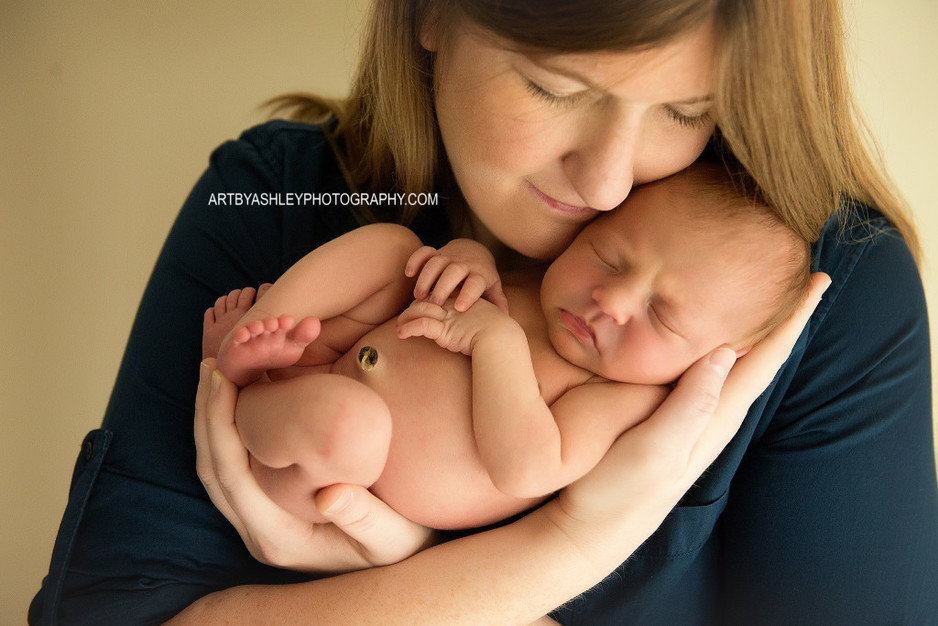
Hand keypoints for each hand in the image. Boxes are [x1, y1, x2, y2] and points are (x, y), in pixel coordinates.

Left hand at [193, 358, 435, 571]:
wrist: (403, 566)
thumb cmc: (402, 551)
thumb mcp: (394, 538)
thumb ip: (365, 519)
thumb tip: (329, 495)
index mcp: (280, 539)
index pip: (233, 479)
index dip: (221, 427)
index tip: (223, 380)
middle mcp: (260, 534)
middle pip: (214, 471)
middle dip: (207, 416)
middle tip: (211, 364)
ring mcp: (261, 524)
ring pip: (219, 469)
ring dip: (212, 421)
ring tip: (217, 372)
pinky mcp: (270, 509)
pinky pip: (237, 468)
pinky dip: (230, 430)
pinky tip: (240, 399)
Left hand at [396, 297, 511, 354]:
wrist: (501, 338)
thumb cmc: (496, 329)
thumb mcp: (486, 315)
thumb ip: (484, 311)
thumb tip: (495, 315)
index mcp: (460, 297)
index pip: (437, 292)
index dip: (425, 298)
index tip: (419, 306)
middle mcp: (452, 303)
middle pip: (424, 299)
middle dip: (412, 306)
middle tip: (404, 317)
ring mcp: (447, 315)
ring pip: (419, 309)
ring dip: (406, 318)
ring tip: (399, 327)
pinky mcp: (443, 329)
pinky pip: (421, 325)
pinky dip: (409, 329)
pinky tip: (402, 334)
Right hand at [405, 239, 508, 312]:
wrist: (474, 251)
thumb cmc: (482, 277)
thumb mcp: (492, 288)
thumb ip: (497, 302)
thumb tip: (504, 318)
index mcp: (479, 274)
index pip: (475, 282)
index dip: (468, 294)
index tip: (459, 308)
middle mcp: (464, 264)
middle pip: (454, 271)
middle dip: (443, 286)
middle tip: (434, 304)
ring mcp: (449, 256)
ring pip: (436, 262)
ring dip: (426, 278)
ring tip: (419, 296)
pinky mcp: (436, 252)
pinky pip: (424, 252)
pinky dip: (415, 260)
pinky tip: (409, 273)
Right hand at [541, 273, 830, 568]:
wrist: (592, 532)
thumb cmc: (617, 493)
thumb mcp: (654, 450)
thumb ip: (691, 405)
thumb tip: (724, 352)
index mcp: (715, 417)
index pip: (765, 359)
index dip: (792, 320)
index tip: (817, 280)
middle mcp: (715, 418)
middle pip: (762, 359)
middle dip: (786, 320)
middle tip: (806, 278)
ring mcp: (697, 424)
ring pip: (742, 368)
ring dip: (761, 334)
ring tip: (774, 302)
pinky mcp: (676, 426)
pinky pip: (716, 378)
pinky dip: (726, 350)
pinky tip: (718, 343)